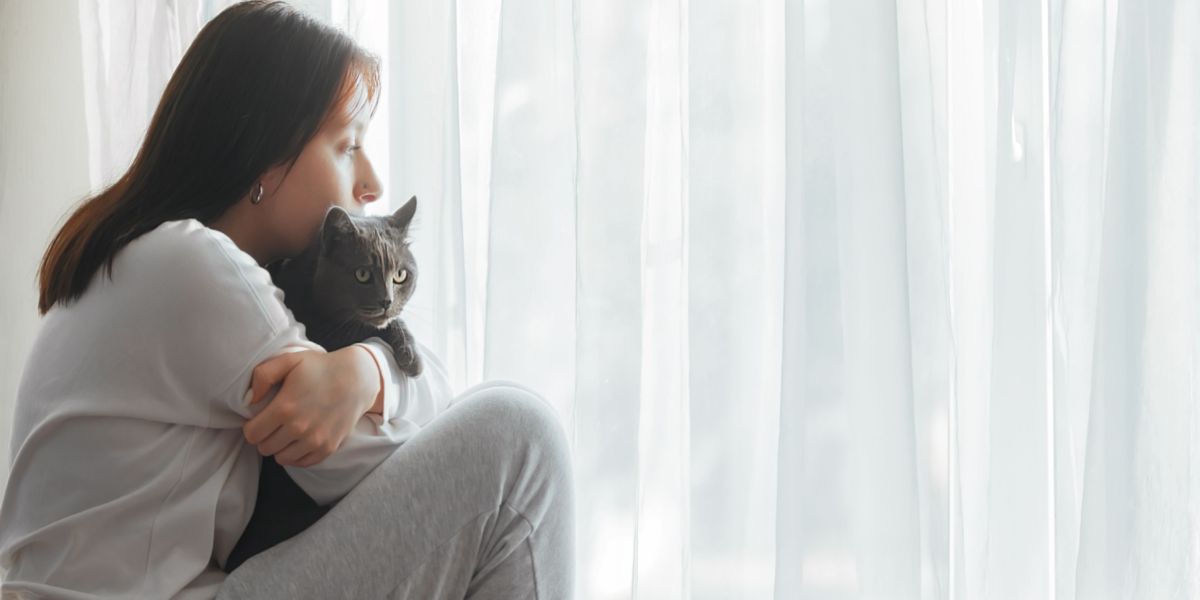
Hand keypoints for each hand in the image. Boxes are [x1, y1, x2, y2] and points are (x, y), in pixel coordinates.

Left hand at [242, 346, 380, 466]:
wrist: (357, 379)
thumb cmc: (320, 368)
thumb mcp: (289, 360)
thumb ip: (262, 375)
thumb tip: (250, 400)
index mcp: (285, 408)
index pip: (252, 434)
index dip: (252, 427)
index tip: (259, 419)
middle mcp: (299, 428)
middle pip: (265, 448)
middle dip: (265, 437)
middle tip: (274, 424)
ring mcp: (315, 440)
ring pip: (281, 458)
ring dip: (280, 447)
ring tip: (286, 432)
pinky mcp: (328, 448)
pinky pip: (301, 463)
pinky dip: (296, 455)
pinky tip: (298, 440)